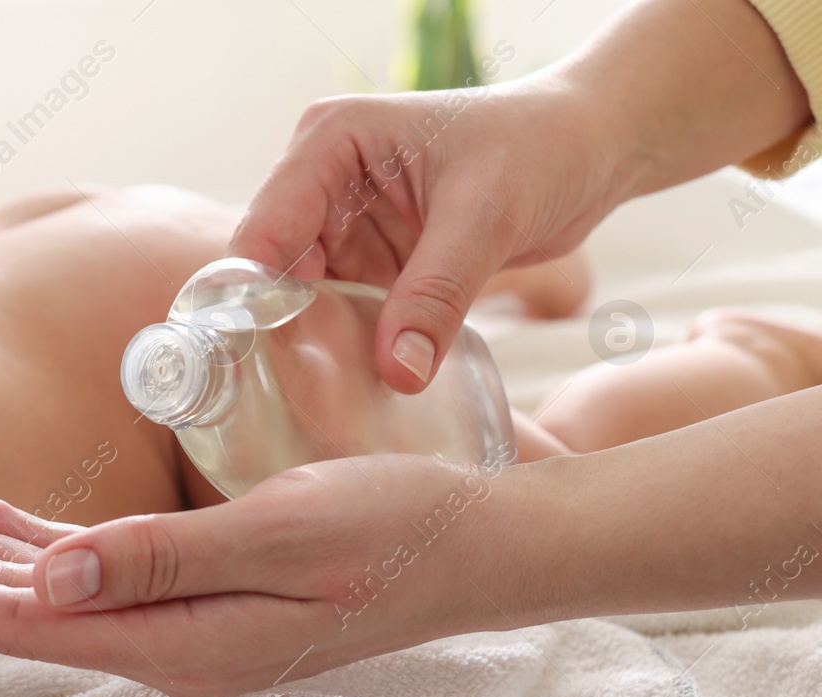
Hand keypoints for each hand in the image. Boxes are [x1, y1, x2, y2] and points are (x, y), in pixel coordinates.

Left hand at [0, 453, 516, 696]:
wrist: (476, 549)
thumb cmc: (394, 530)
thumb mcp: (283, 534)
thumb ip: (164, 558)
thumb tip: (53, 578)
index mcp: (179, 644)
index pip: (28, 621)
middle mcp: (168, 647)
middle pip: (18, 608)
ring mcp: (182, 626)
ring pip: (46, 587)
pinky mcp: (199, 594)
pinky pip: (95, 571)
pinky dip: (36, 541)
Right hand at [229, 83, 617, 393]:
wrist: (592, 148)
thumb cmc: (541, 146)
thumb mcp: (486, 216)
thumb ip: (437, 294)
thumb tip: (398, 374)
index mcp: (330, 143)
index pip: (264, 230)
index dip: (251, 296)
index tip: (252, 362)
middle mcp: (323, 181)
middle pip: (275, 273)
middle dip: (283, 332)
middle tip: (291, 399)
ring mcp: (346, 223)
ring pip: (307, 301)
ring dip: (318, 347)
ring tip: (324, 406)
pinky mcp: (374, 259)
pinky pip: (347, 313)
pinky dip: (354, 347)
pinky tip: (360, 389)